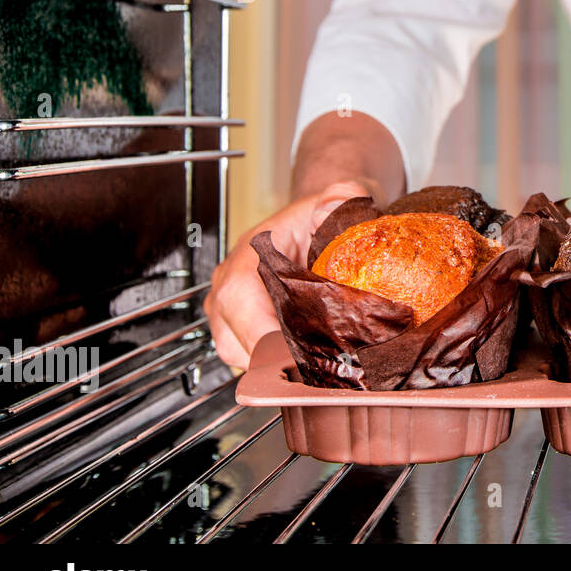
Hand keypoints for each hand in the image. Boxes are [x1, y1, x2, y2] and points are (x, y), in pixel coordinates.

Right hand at [206, 179, 381, 369]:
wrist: (319, 216)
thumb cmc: (325, 213)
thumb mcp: (339, 199)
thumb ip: (340, 198)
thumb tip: (334, 209)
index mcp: (250, 253)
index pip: (239, 298)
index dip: (262, 333)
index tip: (295, 356)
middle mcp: (230, 280)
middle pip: (235, 337)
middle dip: (275, 362)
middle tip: (318, 373)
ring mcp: (230, 305)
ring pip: (238, 354)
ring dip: (274, 367)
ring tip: (315, 370)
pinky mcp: (240, 323)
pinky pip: (247, 356)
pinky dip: (272, 366)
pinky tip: (305, 363)